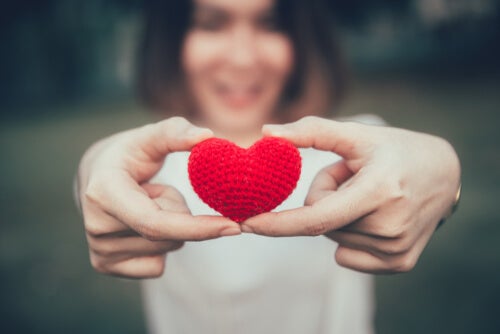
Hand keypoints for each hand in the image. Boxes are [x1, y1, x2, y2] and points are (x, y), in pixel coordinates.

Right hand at [77, 117, 240, 277]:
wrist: (96, 177)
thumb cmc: (129, 153)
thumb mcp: (150, 136)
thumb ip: (177, 132)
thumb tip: (207, 136)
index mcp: (104, 193)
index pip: (156, 223)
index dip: (198, 228)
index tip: (234, 226)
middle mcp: (96, 226)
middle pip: (170, 236)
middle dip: (181, 213)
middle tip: (158, 190)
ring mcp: (99, 251)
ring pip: (167, 249)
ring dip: (172, 227)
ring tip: (146, 204)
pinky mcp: (106, 266)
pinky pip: (157, 265)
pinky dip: (162, 245)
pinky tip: (143, 224)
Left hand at [241, 116, 460, 273]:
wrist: (443, 175)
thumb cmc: (395, 150)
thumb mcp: (356, 135)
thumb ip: (311, 131)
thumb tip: (265, 132)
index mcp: (378, 191)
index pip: (317, 218)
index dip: (279, 224)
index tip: (246, 224)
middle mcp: (390, 225)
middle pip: (321, 222)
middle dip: (324, 198)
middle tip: (352, 178)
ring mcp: (396, 249)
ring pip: (333, 237)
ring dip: (339, 215)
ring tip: (367, 194)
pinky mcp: (399, 263)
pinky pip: (347, 254)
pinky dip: (349, 235)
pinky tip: (374, 215)